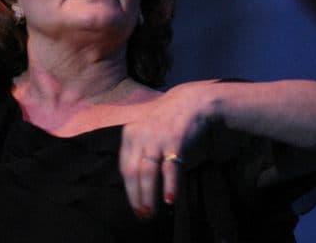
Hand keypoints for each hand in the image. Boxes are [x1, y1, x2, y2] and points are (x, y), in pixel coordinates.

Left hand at [118, 80, 218, 218]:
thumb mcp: (146, 130)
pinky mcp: (174, 140)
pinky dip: (169, 185)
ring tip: (150, 212)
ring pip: (147, 172)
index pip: (125, 168)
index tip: (135, 205)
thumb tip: (136, 183)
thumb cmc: (168, 120)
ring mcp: (156, 138)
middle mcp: (139, 136)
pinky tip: (169, 199)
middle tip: (142, 215)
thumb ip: (139, 151)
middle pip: (133, 173)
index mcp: (129, 134)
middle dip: (136, 196)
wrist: (190, 101)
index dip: (129, 190)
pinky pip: (170, 168)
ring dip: (148, 195)